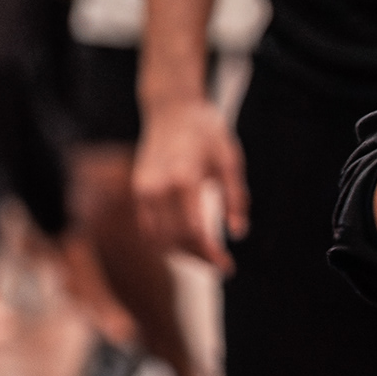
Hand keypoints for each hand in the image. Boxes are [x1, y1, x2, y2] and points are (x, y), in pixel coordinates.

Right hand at [134, 94, 248, 272]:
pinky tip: (187, 243)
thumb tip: (238, 233)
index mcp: (184, 178)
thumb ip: (235, 197)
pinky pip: (147, 227)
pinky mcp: (138, 189)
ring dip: (181, 253)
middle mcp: (158, 187)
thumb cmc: (207, 132)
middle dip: (199, 258)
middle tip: (222, 264)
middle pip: (175, 240)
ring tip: (206, 255)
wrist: (172, 109)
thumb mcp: (230, 160)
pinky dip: (165, 241)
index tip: (228, 266)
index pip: (194, 231)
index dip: (210, 254)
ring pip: (158, 238)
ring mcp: (144, 189)